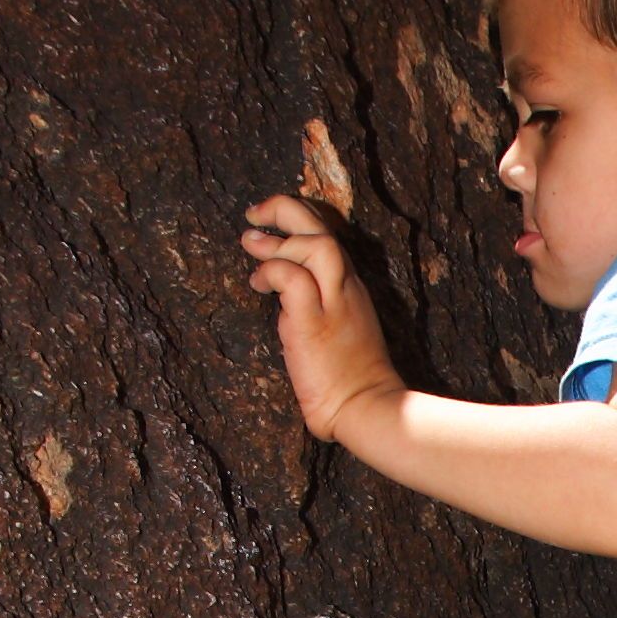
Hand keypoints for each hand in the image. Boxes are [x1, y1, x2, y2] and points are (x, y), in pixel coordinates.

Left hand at [240, 193, 403, 440]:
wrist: (366, 408)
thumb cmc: (348, 378)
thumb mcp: (335, 328)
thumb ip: (312, 303)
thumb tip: (280, 290)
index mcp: (349, 288)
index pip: (327, 236)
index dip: (297, 219)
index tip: (269, 223)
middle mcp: (346, 287)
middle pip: (322, 228)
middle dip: (283, 210)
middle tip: (253, 215)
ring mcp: (333, 303)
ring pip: (315, 244)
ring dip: (277, 240)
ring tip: (250, 244)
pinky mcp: (315, 322)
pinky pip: (292, 278)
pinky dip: (272, 271)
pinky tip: (258, 285)